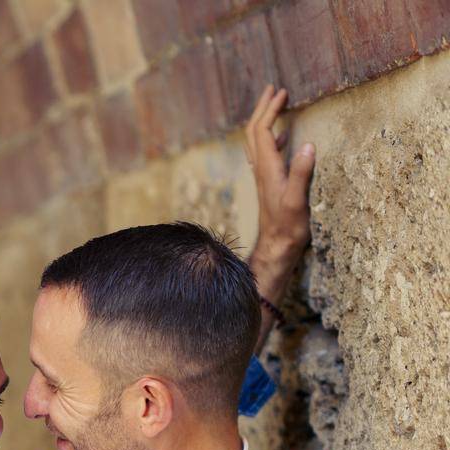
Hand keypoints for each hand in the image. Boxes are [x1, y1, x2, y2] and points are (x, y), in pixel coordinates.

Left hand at [244, 85, 315, 272]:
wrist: (276, 247)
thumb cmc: (288, 227)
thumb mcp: (297, 200)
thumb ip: (301, 174)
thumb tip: (307, 145)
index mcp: (267, 169)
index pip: (261, 131)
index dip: (269, 110)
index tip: (281, 92)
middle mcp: (262, 170)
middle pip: (254, 132)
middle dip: (262, 108)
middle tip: (272, 89)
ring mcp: (264, 177)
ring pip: (258, 142)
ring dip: (266, 120)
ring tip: (277, 104)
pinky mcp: (270, 184)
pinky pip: (267, 153)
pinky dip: (274, 138)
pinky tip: (285, 135)